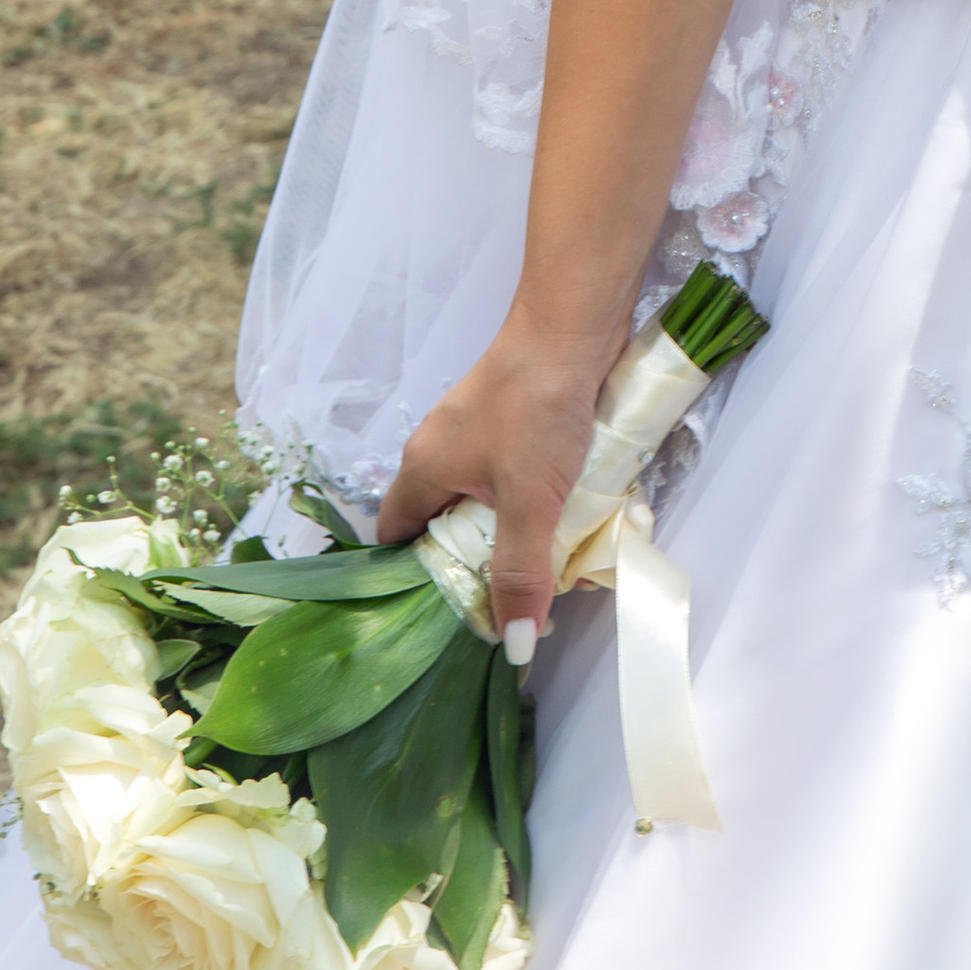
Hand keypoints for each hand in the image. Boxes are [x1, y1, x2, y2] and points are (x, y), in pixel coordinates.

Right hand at [375, 311, 625, 656]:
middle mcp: (440, 452)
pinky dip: (538, 499)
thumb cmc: (537, 404)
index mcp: (421, 471)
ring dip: (516, 533)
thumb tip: (515, 645)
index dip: (416, 581)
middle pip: (443, 526)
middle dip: (478, 564)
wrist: (575, 324)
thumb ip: (521, 571)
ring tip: (552, 565)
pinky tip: (572, 515)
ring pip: (486, 502)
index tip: (452, 615)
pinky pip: (516, 476)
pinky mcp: (516, 421)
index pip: (395, 540)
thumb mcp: (528, 500)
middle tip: (513, 601)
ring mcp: (479, 434)